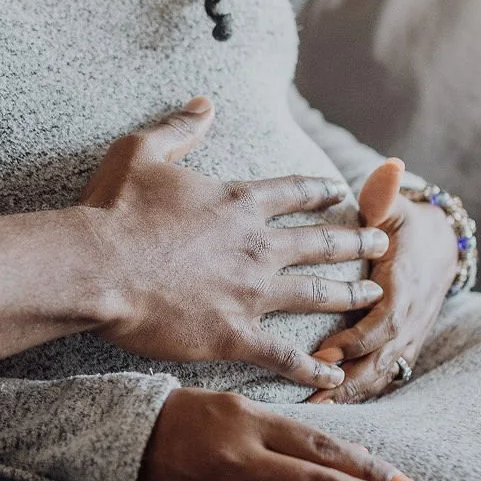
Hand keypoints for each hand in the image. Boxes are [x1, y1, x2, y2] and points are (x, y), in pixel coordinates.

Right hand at [83, 99, 393, 391]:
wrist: (98, 268)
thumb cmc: (114, 211)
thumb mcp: (141, 151)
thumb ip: (179, 127)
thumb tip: (205, 104)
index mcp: (237, 202)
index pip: (293, 192)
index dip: (319, 190)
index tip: (340, 191)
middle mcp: (255, 245)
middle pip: (321, 242)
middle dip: (356, 241)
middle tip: (382, 243)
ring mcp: (251, 292)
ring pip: (317, 293)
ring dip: (350, 294)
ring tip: (375, 294)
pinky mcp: (235, 334)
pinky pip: (285, 355)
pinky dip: (313, 369)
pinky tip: (335, 376)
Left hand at [307, 160, 459, 405]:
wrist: (445, 246)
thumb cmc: (407, 224)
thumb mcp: (397, 206)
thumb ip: (386, 194)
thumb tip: (389, 166)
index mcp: (404, 286)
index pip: (381, 321)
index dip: (355, 340)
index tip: (323, 352)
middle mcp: (409, 319)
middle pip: (379, 361)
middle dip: (347, 383)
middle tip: (311, 400)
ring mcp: (408, 339)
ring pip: (380, 377)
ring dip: (349, 398)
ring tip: (312, 416)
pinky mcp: (402, 351)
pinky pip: (382, 380)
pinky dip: (358, 398)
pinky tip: (329, 413)